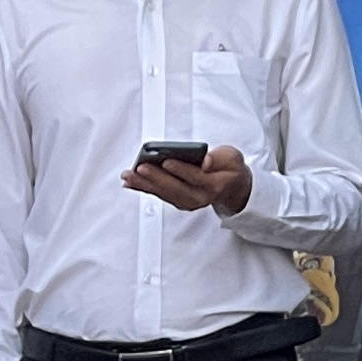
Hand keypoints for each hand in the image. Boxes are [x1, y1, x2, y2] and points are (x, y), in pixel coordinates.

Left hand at [125, 151, 256, 219]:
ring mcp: (187, 202)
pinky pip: (159, 195)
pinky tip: (130, 182)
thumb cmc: (230, 168)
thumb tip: (206, 161)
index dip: (181, 170)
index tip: (167, 161)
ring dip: (144, 185)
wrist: (232, 186)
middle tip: (140, 168)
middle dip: (156, 178)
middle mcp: (199, 198)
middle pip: (175, 188)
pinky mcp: (178, 201)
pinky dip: (144, 188)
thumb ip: (220, 158)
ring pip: (164, 194)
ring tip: (129, 175)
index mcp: (214, 185)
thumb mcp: (232, 158)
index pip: (195, 178)